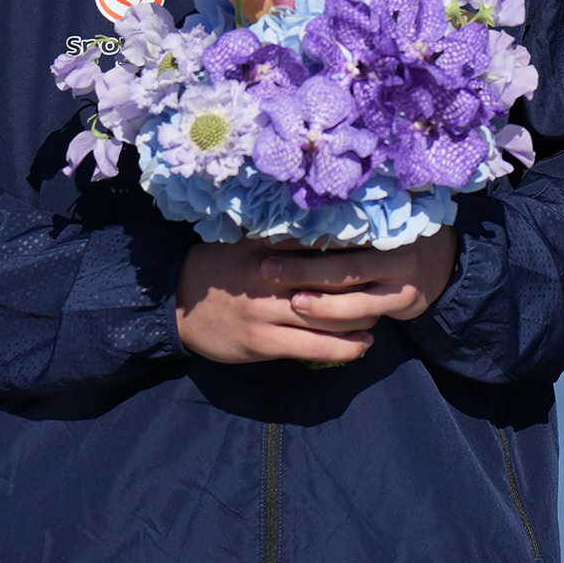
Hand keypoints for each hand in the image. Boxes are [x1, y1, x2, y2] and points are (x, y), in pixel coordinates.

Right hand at [176, 233, 457, 364]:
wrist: (176, 303)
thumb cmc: (220, 267)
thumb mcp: (247, 239)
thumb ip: (285, 232)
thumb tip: (330, 215)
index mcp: (269, 247)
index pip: (323, 243)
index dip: (359, 245)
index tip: (387, 245)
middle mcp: (270, 277)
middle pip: (334, 280)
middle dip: (365, 284)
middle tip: (388, 284)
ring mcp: (267, 312)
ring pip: (330, 316)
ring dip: (361, 318)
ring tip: (379, 315)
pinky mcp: (264, 342)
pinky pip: (315, 347)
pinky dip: (345, 347)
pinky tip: (364, 345)